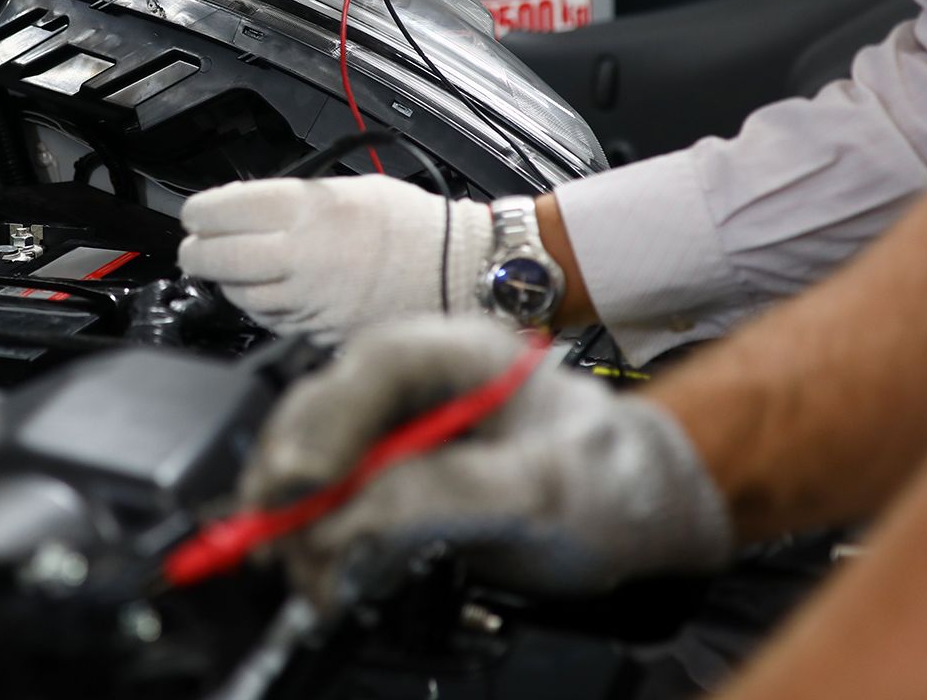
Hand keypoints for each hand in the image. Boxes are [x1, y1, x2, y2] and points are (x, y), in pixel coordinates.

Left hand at [178, 176, 496, 335]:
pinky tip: (267, 294)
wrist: (461, 271)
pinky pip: (273, 321)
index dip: (200, 213)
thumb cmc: (415, 226)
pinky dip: (261, 308)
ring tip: (231, 268)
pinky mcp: (321, 332)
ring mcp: (311, 300)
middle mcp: (303, 257)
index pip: (222, 211)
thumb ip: (295, 199)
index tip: (196, 214)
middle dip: (197, 251)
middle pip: (217, 258)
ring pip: (240, 296)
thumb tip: (246, 208)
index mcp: (308, 211)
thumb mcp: (350, 188)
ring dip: (227, 282)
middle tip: (196, 246)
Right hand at [242, 317, 732, 606]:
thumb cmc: (613, 478)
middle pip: (323, 410)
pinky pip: (334, 495)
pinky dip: (317, 536)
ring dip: (298, 516)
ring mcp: (398, 424)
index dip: (324, 422)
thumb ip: (446, 492)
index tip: (299, 483)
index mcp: (458, 352)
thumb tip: (353, 513)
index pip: (371, 369)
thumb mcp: (543, 489)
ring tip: (307, 574)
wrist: (647, 507)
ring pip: (315, 454)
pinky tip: (322, 570)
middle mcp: (416, 379)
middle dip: (292, 479)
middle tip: (279, 542)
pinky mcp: (391, 472)